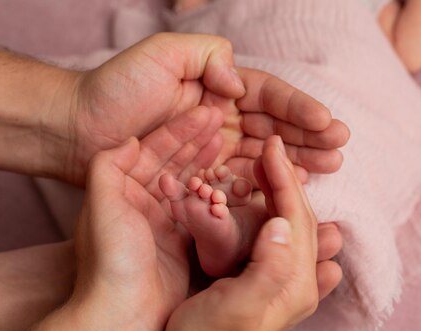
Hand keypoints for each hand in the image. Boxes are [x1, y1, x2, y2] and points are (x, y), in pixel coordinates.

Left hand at [63, 33, 348, 184]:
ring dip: (297, 160)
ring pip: (264, 153)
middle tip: (340, 148)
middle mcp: (221, 116)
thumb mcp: (161, 54)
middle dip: (309, 136)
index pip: (267, 96)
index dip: (298, 109)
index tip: (326, 123)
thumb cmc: (116, 89)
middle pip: (274, 125)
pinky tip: (292, 186)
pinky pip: (240, 179)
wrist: (79, 132)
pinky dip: (267, 183)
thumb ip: (207, 57)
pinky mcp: (202, 176)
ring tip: (329, 166)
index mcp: (217, 85)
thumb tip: (237, 84)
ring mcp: (213, 147)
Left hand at [72, 107, 224, 330]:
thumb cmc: (111, 260)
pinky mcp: (180, 244)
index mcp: (121, 188)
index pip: (154, 149)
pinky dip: (214, 194)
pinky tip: (230, 180)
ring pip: (189, 184)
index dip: (180, 129)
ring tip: (232, 143)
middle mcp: (140, 202)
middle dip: (198, 141)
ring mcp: (161, 224)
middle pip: (174, 163)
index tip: (206, 111)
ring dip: (208, 163)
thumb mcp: (102, 205)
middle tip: (226, 121)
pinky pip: (200, 211)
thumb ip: (108, 166)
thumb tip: (131, 139)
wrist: (121, 314)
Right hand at [154, 136, 342, 330]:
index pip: (297, 221)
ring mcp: (288, 284)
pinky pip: (283, 237)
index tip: (271, 147)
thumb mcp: (237, 306)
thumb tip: (282, 224)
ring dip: (284, 193)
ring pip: (294, 226)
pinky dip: (276, 211)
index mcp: (297, 286)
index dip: (285, 181)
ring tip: (270, 167)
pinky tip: (270, 200)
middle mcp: (301, 284)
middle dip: (288, 181)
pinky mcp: (272, 281)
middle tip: (272, 148)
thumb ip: (268, 267)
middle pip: (301, 220)